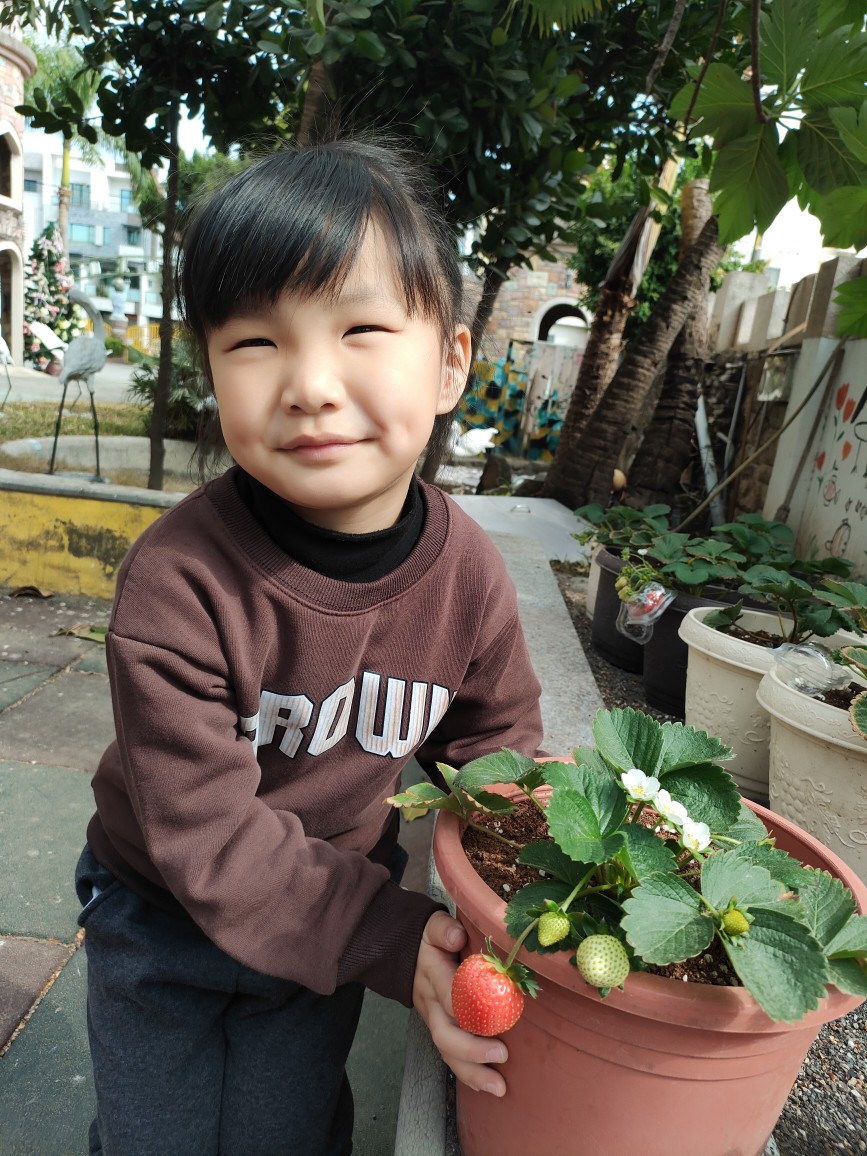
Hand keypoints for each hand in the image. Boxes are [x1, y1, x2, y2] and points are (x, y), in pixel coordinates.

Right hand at [412, 910, 507, 1096]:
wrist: (402, 952)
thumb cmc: (429, 939)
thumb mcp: (433, 924)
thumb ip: (443, 929)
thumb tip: (457, 937)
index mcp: (432, 973)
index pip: (449, 995)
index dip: (470, 1009)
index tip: (496, 1019)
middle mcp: (431, 1001)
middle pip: (445, 1033)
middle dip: (473, 1049)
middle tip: (502, 1055)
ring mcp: (433, 1019)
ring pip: (447, 1051)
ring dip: (472, 1071)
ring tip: (499, 1087)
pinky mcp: (439, 1029)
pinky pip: (449, 1056)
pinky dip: (467, 1074)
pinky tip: (487, 1086)